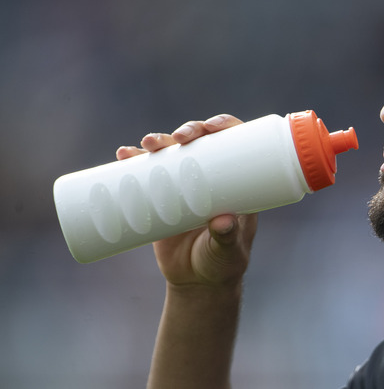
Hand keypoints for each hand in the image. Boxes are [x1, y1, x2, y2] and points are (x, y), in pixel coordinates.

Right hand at [117, 114, 258, 287]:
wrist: (196, 283)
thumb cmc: (221, 265)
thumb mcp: (227, 252)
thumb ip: (227, 238)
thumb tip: (223, 221)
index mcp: (235, 182)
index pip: (235, 143)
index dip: (224, 126)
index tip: (212, 126)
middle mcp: (209, 177)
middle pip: (200, 141)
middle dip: (188, 130)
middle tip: (178, 138)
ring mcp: (183, 185)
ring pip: (172, 152)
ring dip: (158, 141)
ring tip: (146, 145)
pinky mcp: (160, 198)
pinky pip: (146, 173)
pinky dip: (133, 161)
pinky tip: (124, 154)